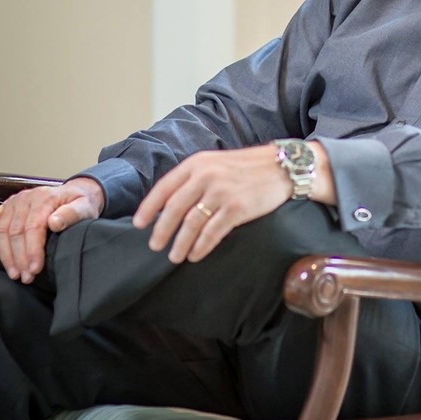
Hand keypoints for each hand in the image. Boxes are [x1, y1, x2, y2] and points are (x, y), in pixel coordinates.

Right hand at [0, 176, 103, 282]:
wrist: (74, 193)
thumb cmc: (80, 204)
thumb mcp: (84, 208)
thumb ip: (72, 214)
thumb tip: (54, 223)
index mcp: (44, 198)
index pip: (34, 227)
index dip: (32, 250)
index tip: (35, 269)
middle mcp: (26, 198)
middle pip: (16, 231)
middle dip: (19, 258)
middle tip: (25, 277)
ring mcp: (14, 201)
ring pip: (1, 230)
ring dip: (5, 255)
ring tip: (14, 273)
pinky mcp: (6, 206)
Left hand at [132, 145, 295, 263]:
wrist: (281, 167)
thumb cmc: (246, 168)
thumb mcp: (215, 163)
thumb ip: (193, 178)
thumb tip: (169, 204)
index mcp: (197, 164)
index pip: (164, 187)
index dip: (149, 207)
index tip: (139, 224)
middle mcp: (206, 176)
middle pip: (174, 208)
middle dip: (162, 230)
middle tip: (155, 246)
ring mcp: (221, 192)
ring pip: (191, 223)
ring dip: (180, 243)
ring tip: (174, 256)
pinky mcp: (237, 208)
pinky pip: (212, 232)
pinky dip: (201, 247)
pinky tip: (195, 255)